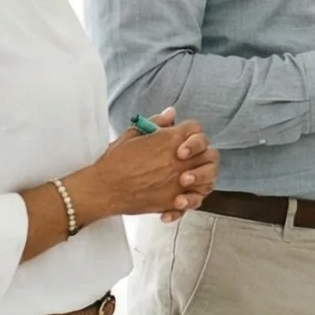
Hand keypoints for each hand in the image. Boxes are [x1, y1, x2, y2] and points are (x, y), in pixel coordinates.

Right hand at [76, 107, 218, 220]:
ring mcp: (180, 182)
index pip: (196, 129)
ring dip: (203, 177)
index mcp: (171, 140)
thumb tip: (171, 113)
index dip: (191, 133)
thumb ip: (156, 122)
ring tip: (187, 178)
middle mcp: (180, 160)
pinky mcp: (174, 201)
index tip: (180, 140)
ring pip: (209, 178)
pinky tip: (177, 198)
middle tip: (188, 159)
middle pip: (210, 154)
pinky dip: (190, 200)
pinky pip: (194, 200)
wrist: (104, 188)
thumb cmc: (115, 161)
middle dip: (203, 154)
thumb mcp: (133, 134)